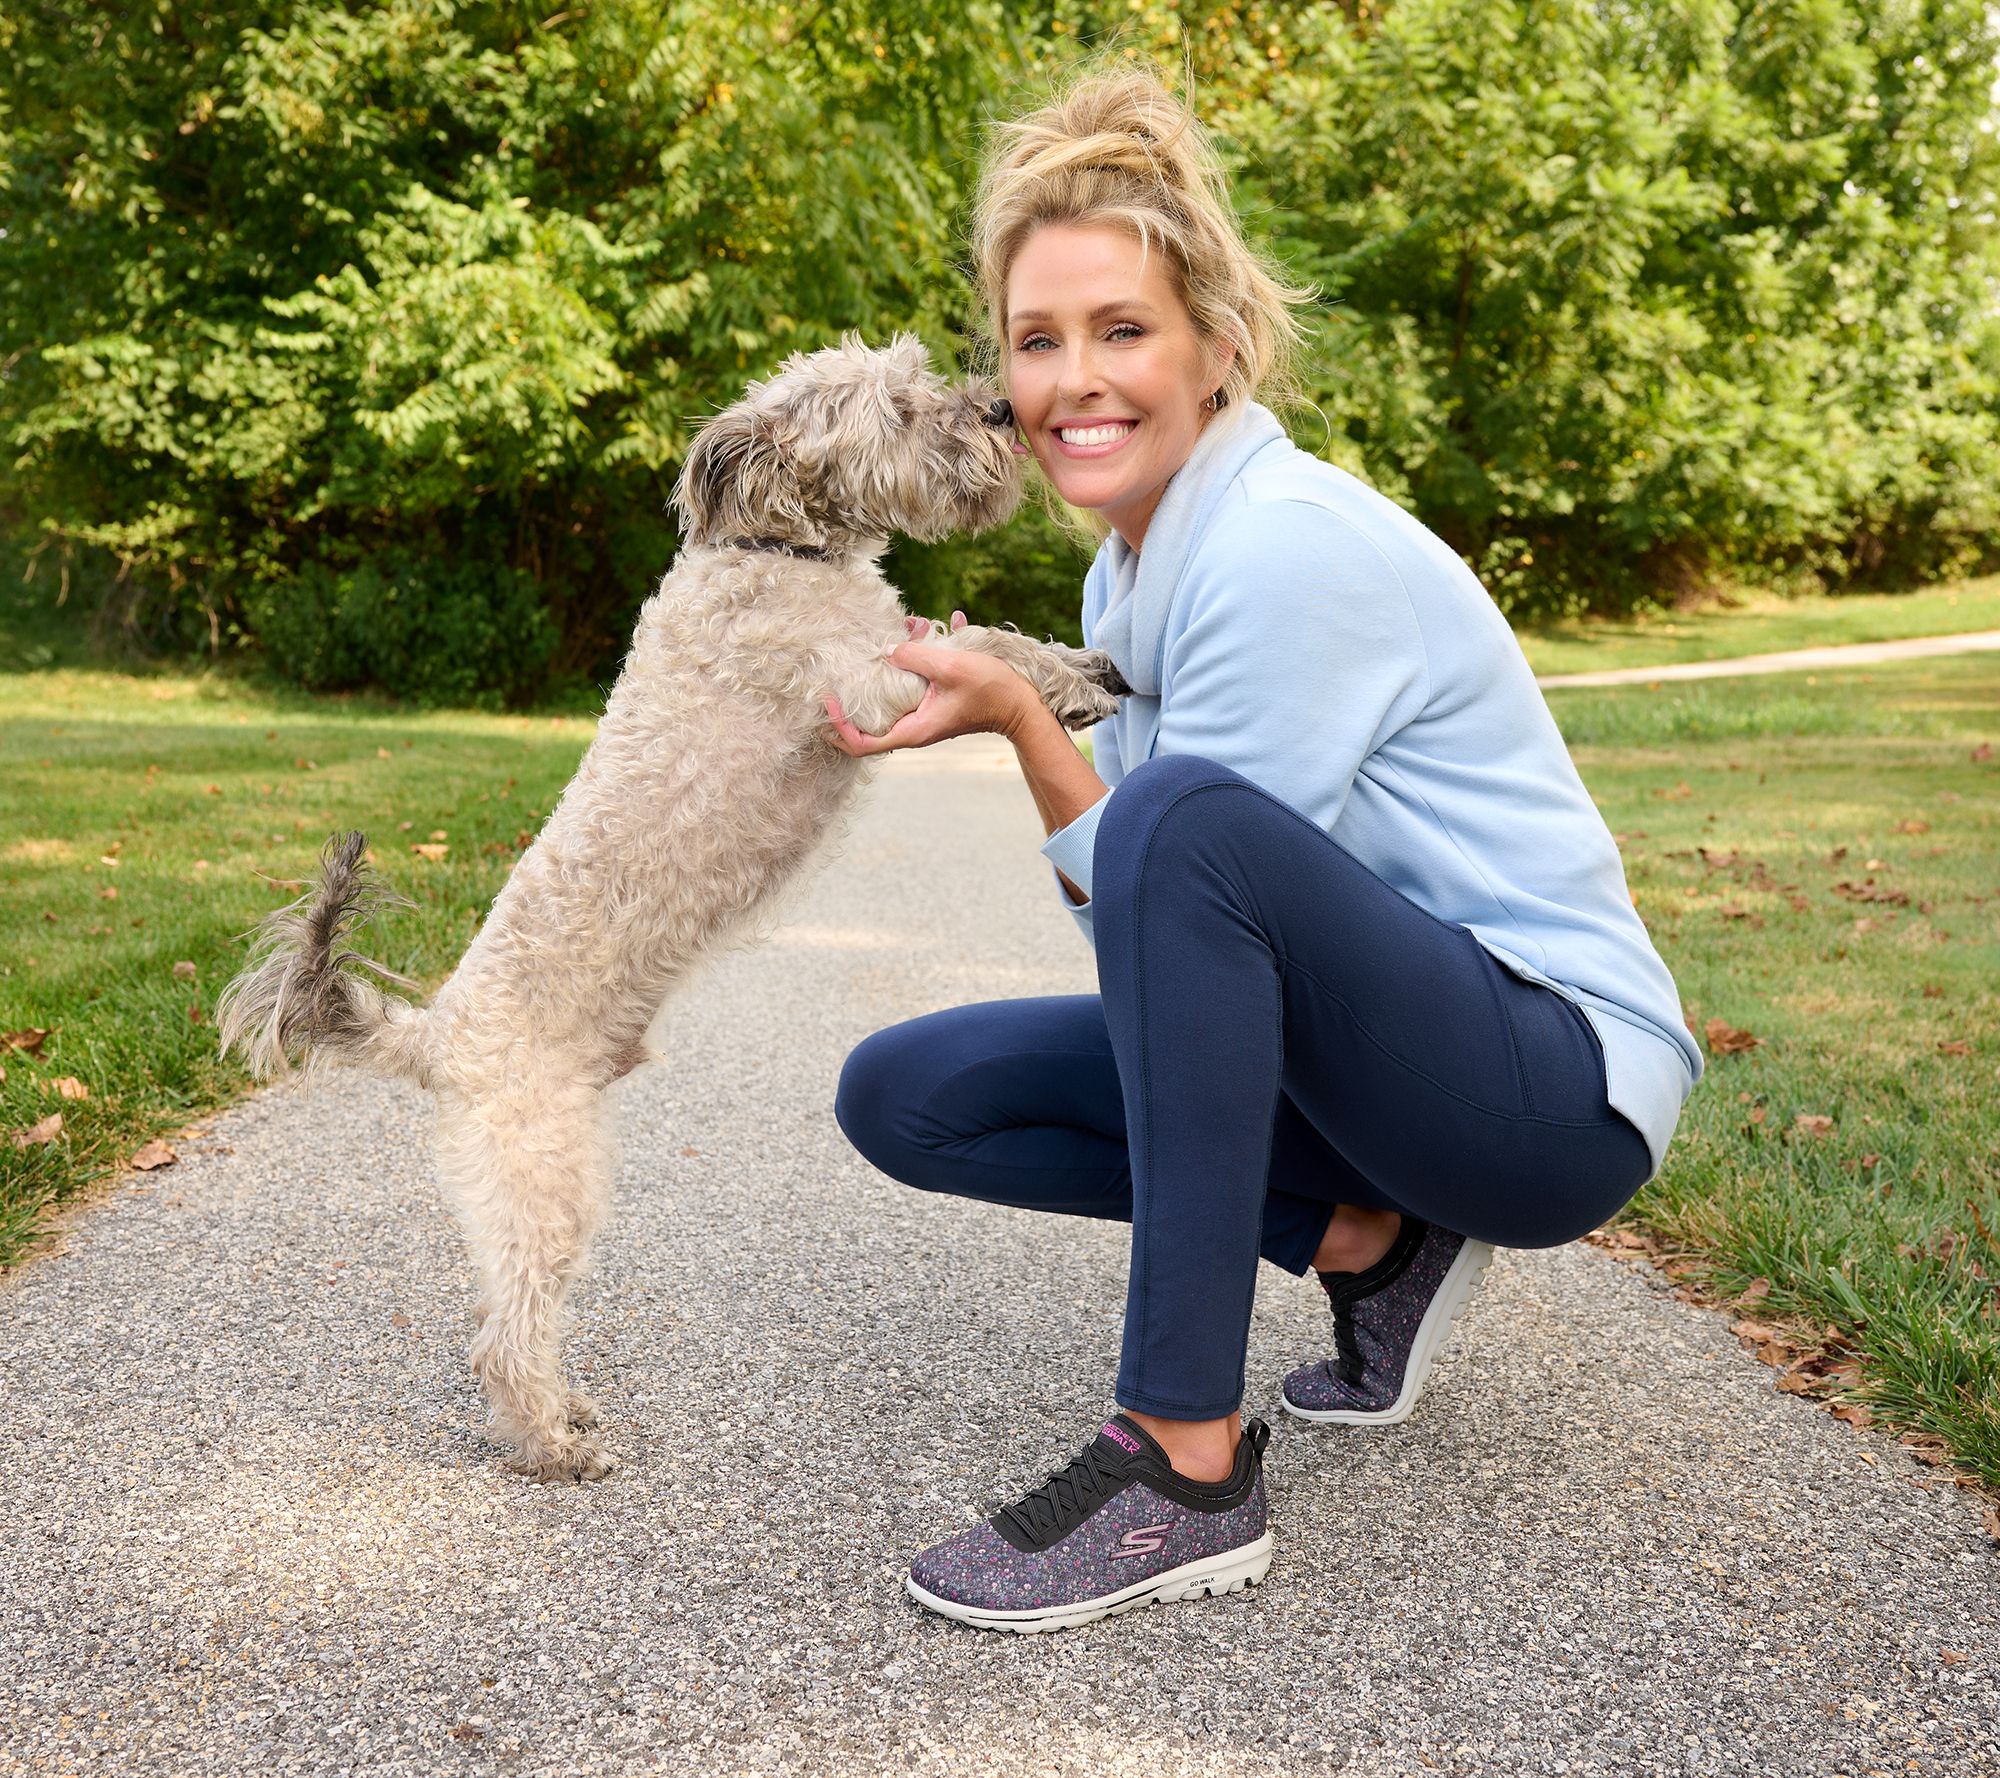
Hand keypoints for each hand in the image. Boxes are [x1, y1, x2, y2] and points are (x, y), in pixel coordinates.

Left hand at [824, 611, 1037, 756]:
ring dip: (890, 664)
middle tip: (848, 665)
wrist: (1021, 703)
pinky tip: (925, 627)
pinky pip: (912, 682)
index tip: (828, 703)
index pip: (861, 744)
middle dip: (859, 691)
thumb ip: (915, 656)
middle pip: (870, 720)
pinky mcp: (935, 702)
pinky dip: (913, 658)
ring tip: (903, 628)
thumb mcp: (950, 667)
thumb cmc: (989, 689)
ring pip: (892, 695)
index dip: (838, 728)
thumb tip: (888, 649)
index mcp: (912, 730)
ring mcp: (924, 716)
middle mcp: (914, 728)